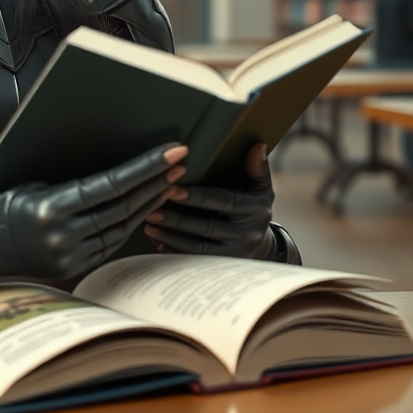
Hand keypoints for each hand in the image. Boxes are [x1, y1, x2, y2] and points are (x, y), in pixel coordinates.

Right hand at [0, 144, 187, 283]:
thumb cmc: (5, 207)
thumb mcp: (33, 186)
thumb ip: (73, 187)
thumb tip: (115, 175)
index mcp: (51, 207)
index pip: (110, 185)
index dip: (144, 168)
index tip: (171, 152)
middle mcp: (63, 234)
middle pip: (123, 206)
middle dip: (155, 182)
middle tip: (179, 162)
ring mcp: (71, 255)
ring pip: (123, 226)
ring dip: (149, 203)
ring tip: (170, 182)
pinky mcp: (75, 268)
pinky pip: (112, 243)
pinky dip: (131, 223)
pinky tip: (146, 208)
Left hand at [143, 143, 276, 260]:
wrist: (264, 247)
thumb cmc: (254, 209)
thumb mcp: (261, 189)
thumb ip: (257, 168)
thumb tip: (257, 144)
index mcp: (254, 210)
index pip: (223, 201)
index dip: (197, 196)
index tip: (172, 188)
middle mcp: (246, 234)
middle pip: (207, 227)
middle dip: (177, 219)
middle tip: (151, 209)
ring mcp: (235, 255)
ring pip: (198, 248)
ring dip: (171, 236)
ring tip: (147, 224)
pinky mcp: (222, 269)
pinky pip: (195, 262)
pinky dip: (174, 252)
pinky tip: (156, 241)